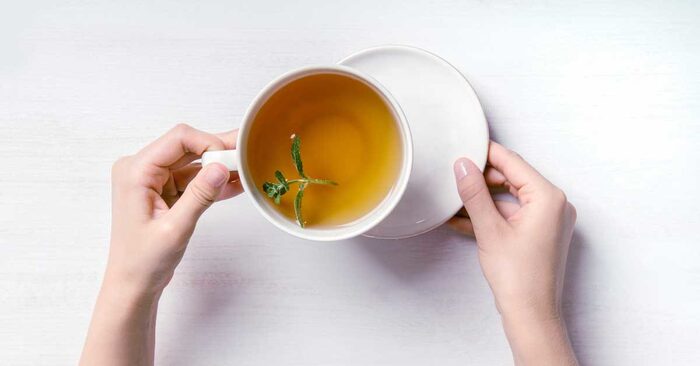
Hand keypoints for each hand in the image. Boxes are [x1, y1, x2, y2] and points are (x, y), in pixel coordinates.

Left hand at [80, 124, 241, 365]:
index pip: (179, 139)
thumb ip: (200, 195)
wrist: (133, 285)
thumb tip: (221, 168)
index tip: (232, 158)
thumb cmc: (143, 261)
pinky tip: (235, 184)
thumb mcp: (175, 228)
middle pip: (187, 146)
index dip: (209, 143)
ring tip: (245, 170)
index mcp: (135, 171)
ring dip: (218, 167)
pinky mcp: (163, 191)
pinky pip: (192, 179)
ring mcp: (152, 180)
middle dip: (218, 151)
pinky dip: (212, 182)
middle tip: (247, 154)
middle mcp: (141, 169)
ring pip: (193, 161)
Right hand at [449, 141, 577, 365]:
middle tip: (456, 178)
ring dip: (484, 198)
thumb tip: (464, 166)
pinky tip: (465, 219)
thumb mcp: (489, 229)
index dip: (486, 154)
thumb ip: (474, 193)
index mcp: (548, 198)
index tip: (466, 148)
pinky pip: (514, 213)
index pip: (513, 162)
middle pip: (513, 178)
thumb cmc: (519, 279)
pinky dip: (493, 214)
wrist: (531, 315)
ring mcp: (549, 219)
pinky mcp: (541, 233)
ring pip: (511, 197)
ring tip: (456, 201)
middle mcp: (555, 205)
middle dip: (483, 179)